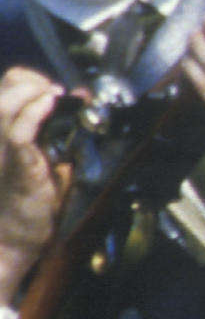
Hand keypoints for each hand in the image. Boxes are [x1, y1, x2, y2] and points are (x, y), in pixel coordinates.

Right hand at [0, 64, 61, 270]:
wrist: (14, 238)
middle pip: (6, 86)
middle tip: (56, 91)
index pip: (7, 86)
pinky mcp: (15, 164)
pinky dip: (33, 113)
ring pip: (6, 104)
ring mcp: (1, 149)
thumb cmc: (30, 202)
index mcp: (2, 133)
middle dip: (32, 80)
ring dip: (34, 91)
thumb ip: (57, 135)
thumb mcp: (47, 160)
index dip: (29, 80)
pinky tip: (50, 103)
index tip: (53, 88)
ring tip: (54, 95)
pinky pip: (18, 132)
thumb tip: (84, 108)